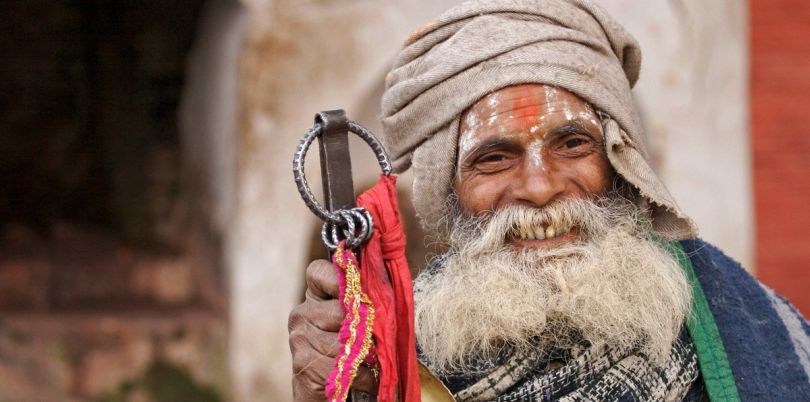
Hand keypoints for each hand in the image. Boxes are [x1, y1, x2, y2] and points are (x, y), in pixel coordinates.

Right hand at [289, 259, 378, 400]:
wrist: (334, 396)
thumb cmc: (354, 354)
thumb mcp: (359, 322)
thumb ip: (366, 302)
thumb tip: (385, 289)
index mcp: (314, 297)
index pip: (319, 271)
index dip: (342, 278)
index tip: (359, 293)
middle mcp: (301, 314)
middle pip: (342, 308)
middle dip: (366, 328)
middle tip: (375, 341)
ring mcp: (299, 339)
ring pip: (345, 339)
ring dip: (366, 356)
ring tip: (370, 363)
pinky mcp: (303, 365)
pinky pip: (343, 366)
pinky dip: (363, 377)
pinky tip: (364, 379)